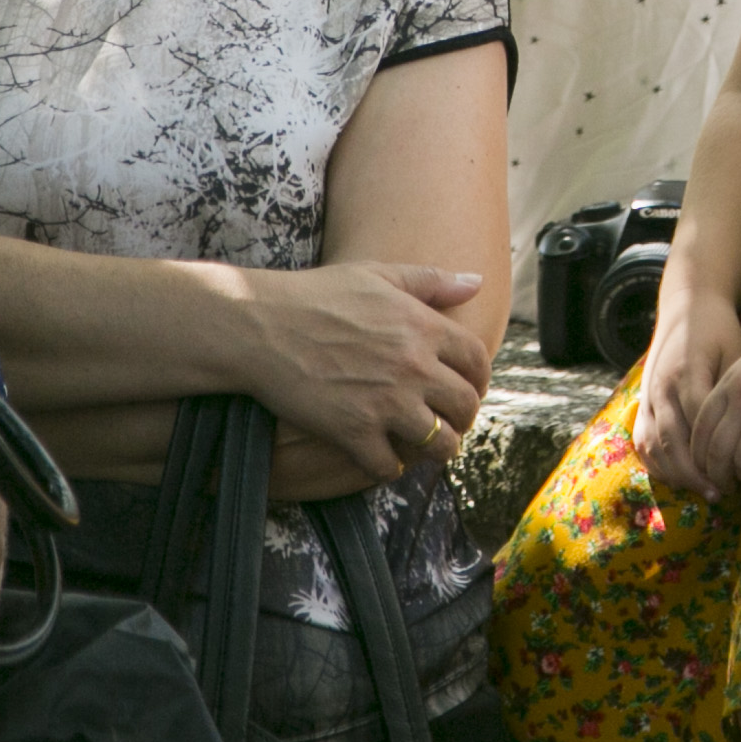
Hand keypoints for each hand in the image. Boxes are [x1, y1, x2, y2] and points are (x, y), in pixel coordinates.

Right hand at [244, 261, 489, 480]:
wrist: (261, 326)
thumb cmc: (316, 295)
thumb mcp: (377, 274)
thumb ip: (431, 280)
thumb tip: (476, 282)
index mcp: (423, 327)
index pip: (477, 361)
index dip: (479, 378)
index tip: (468, 387)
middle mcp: (413, 367)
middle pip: (465, 406)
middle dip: (463, 417)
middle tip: (450, 421)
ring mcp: (386, 402)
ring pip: (439, 444)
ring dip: (437, 448)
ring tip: (426, 446)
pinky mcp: (355, 431)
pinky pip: (391, 466)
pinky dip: (390, 467)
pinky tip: (383, 457)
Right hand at [629, 289, 740, 498]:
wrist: (686, 306)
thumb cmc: (719, 332)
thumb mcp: (736, 353)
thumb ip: (734, 392)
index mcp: (688, 372)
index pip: (699, 423)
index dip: (716, 453)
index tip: (738, 475)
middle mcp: (662, 386)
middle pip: (674, 440)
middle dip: (696, 473)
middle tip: (721, 494)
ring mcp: (648, 395)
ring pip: (654, 445)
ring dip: (677, 474)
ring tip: (704, 491)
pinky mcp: (642, 402)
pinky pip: (643, 441)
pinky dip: (658, 465)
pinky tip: (680, 479)